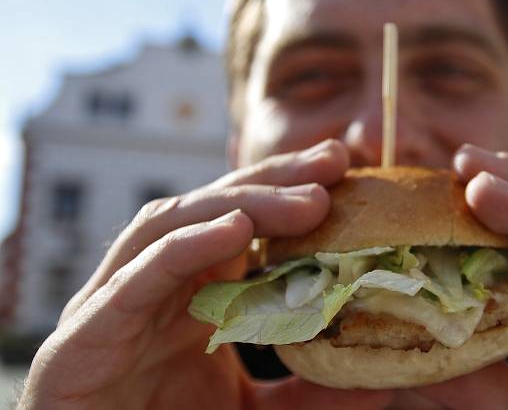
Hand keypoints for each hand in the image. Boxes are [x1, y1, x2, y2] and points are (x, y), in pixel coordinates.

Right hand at [19, 140, 391, 409]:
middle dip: (275, 179)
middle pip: (214, 209)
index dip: (290, 190)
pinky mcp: (87, 332)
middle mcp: (154, 283)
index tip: (346, 168)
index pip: (243, 222)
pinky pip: (137, 278)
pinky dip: (185, 247)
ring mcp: (116, 300)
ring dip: (241, 203)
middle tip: (335, 159)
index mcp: (189, 293)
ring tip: (305, 198)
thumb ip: (306, 397)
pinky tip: (234, 228)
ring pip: (175, 225)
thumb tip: (381, 387)